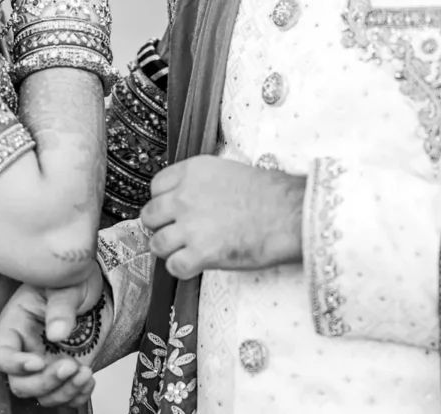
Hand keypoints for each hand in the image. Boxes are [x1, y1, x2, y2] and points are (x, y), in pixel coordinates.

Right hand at [0, 277, 101, 407]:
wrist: (96, 291)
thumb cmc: (73, 280)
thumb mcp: (67, 285)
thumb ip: (60, 306)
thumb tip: (57, 334)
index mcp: (16, 324)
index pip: (0, 354)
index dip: (13, 364)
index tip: (39, 361)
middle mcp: (26, 350)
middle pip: (19, 384)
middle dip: (44, 382)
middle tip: (70, 365)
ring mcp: (45, 365)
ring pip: (42, 396)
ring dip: (63, 392)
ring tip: (85, 373)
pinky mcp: (64, 375)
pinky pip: (63, 398)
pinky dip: (76, 397)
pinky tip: (89, 379)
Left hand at [141, 156, 305, 279]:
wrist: (290, 214)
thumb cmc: (269, 194)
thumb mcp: (227, 172)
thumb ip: (201, 183)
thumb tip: (189, 199)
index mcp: (192, 172)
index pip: (155, 187)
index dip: (163, 201)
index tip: (172, 211)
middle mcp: (185, 197)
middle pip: (149, 215)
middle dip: (160, 226)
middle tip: (175, 233)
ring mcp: (191, 226)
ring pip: (156, 243)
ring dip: (168, 250)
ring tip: (184, 252)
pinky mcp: (201, 253)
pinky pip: (173, 267)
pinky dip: (181, 269)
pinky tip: (194, 265)